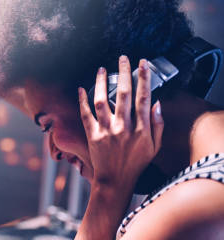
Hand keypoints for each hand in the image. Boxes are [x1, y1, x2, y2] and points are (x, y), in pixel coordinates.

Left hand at [78, 56, 163, 190]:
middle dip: (124, 72)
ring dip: (101, 82)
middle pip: (124, 94)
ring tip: (102, 69)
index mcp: (142, 129)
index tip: (143, 64)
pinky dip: (82, 100)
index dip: (144, 78)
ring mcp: (107, 131)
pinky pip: (86, 115)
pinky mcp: (93, 136)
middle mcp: (124, 128)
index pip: (144, 97)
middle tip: (123, 58)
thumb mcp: (154, 147)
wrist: (116, 181)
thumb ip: (158, 125)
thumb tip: (157, 104)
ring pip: (103, 101)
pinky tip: (81, 89)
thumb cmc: (136, 163)